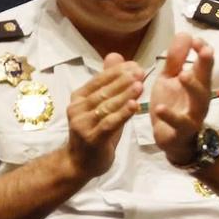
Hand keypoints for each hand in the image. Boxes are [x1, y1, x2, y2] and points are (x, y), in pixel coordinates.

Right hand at [66, 54, 144, 178]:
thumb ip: (109, 82)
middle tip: (140, 71)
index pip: (98, 80)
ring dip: (124, 95)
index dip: (117, 72)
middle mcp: (77, 109)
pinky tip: (135, 105)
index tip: (135, 64)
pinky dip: (122, 114)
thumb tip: (115, 55)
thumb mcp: (102, 105)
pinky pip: (109, 123)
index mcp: (79, 98)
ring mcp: (82, 124)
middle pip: (103, 91)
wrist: (79, 163)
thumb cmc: (95, 131)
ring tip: (140, 85)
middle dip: (123, 81)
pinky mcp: (92, 138)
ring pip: (106, 106)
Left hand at [150, 34, 215, 164]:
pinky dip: (169, 115)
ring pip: (198, 101)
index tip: (195, 40)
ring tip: (183, 75)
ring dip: (192, 87)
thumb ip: (176, 59)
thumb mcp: (171, 80)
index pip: (204, 64)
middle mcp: (199, 97)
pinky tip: (159, 108)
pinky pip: (178, 123)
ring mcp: (193, 114)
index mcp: (197, 83)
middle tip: (205, 50)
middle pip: (206, 79)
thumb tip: (185, 34)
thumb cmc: (174, 105)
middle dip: (206, 65)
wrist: (174, 139)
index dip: (202, 51)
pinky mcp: (181, 130)